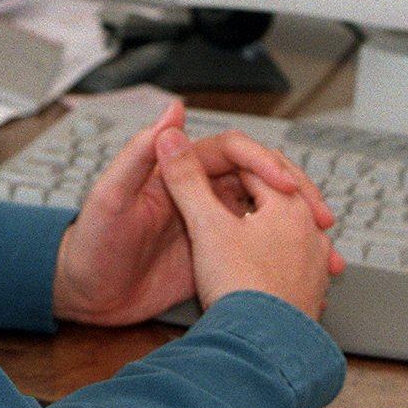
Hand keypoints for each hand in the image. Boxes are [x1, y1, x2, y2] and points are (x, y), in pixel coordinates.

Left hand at [52, 102, 340, 325]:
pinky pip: (253, 249)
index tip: (286, 187)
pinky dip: (281, 255)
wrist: (83, 296)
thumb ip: (139, 154)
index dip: (264, 165)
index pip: (234, 154)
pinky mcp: (210, 257)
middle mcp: (198, 194)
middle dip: (293, 193)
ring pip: (263, 215)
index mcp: (178, 172)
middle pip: (258, 180)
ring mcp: (207, 226)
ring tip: (325, 245)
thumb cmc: (89, 243)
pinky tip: (303, 270)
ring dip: (295, 225)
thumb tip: (171, 111)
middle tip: (321, 215)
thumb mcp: (110, 197)